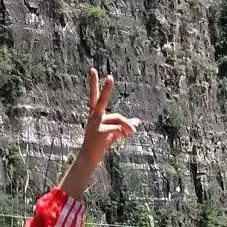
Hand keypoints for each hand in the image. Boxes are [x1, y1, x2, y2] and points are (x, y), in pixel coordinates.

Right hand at [63, 68, 139, 195]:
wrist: (90, 156)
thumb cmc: (100, 143)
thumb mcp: (113, 132)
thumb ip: (124, 125)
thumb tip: (137, 122)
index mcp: (95, 113)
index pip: (94, 95)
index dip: (93, 83)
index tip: (93, 70)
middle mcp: (94, 116)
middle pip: (101, 100)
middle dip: (106, 89)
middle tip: (110, 77)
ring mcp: (96, 123)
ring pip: (118, 119)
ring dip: (128, 126)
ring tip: (133, 132)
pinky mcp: (100, 132)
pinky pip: (118, 128)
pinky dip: (125, 131)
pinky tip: (125, 136)